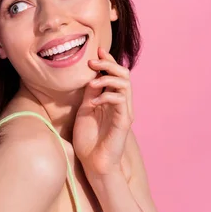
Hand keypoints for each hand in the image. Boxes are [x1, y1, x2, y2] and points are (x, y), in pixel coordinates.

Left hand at [73, 47, 133, 177]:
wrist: (93, 161)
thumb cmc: (88, 138)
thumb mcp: (85, 109)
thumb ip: (90, 93)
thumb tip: (92, 74)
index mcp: (111, 99)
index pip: (115, 74)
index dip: (108, 61)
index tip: (98, 50)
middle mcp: (121, 103)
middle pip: (124, 75)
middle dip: (109, 64)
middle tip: (92, 62)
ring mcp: (124, 112)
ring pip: (125, 85)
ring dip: (107, 79)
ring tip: (92, 83)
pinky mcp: (124, 122)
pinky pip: (120, 101)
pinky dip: (106, 96)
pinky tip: (93, 103)